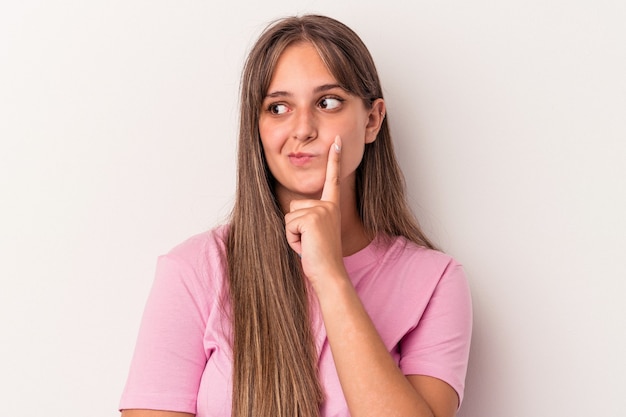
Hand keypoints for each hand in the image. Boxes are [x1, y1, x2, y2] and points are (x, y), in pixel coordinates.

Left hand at [285, 136, 344, 285]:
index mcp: (331, 207)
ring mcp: (321, 211)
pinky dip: (292, 239)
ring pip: (289, 215)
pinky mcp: (311, 218)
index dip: (335, 159)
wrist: (329, 272)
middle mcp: (328, 206)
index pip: (332, 179)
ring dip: (293, 234)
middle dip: (294, 226)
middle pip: (293, 204)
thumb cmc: (320, 257)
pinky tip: (306, 247)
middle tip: (310, 242)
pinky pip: (288, 225)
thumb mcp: (316, 232)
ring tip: (309, 245)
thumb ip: (309, 218)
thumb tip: (295, 210)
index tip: (338, 140)